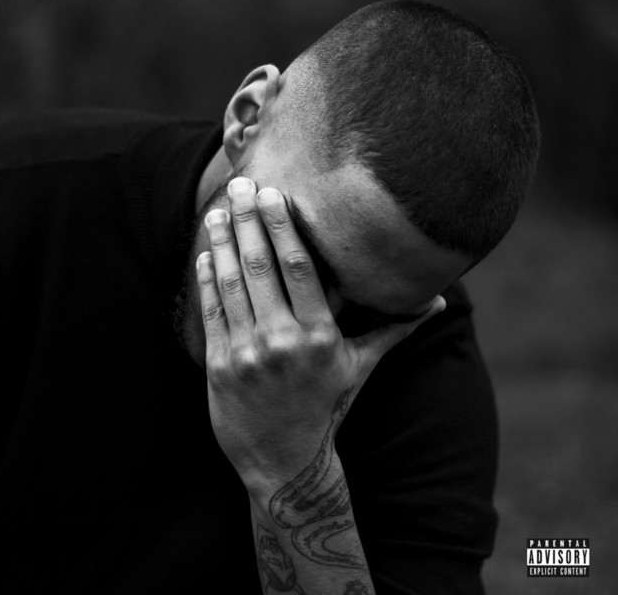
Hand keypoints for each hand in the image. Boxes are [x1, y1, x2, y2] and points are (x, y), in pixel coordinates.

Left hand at [196, 176, 443, 492]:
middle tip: (242, 184)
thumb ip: (395, 330)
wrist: (285, 462)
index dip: (284, 226)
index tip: (275, 192)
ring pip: (233, 283)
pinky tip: (208, 251)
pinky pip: (212, 312)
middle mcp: (283, 341)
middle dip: (251, 220)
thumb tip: (438, 303)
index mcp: (321, 336)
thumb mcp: (361, 368)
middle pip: (262, 266)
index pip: (299, 267)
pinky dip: (207, 278)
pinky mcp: (220, 366)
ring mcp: (248, 353)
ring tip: (220, 210)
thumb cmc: (327, 408)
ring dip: (224, 242)